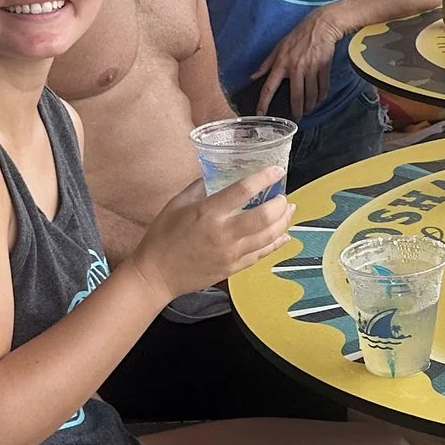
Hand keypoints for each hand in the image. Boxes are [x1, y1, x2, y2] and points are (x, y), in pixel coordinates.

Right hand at [129, 169, 297, 299]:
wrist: (156, 275)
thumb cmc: (163, 236)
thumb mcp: (177, 203)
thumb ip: (200, 187)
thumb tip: (217, 173)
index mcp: (209, 212)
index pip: (244, 190)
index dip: (265, 177)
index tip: (277, 170)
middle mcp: (224, 233)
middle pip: (265, 216)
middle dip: (280, 203)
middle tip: (283, 196)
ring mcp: (231, 253)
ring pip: (269, 236)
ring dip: (284, 221)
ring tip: (289, 210)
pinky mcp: (234, 268)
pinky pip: (262, 254)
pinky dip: (276, 243)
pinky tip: (283, 235)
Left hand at [254, 8, 347, 117]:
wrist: (320, 26)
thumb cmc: (298, 36)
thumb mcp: (278, 47)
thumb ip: (266, 64)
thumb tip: (253, 76)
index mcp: (281, 63)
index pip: (269, 87)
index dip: (263, 102)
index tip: (261, 113)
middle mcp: (295, 67)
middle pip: (296, 96)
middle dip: (296, 111)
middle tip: (296, 118)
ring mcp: (311, 68)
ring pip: (311, 94)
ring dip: (310, 106)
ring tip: (308, 110)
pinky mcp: (323, 67)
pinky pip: (323, 88)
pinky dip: (321, 97)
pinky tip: (318, 100)